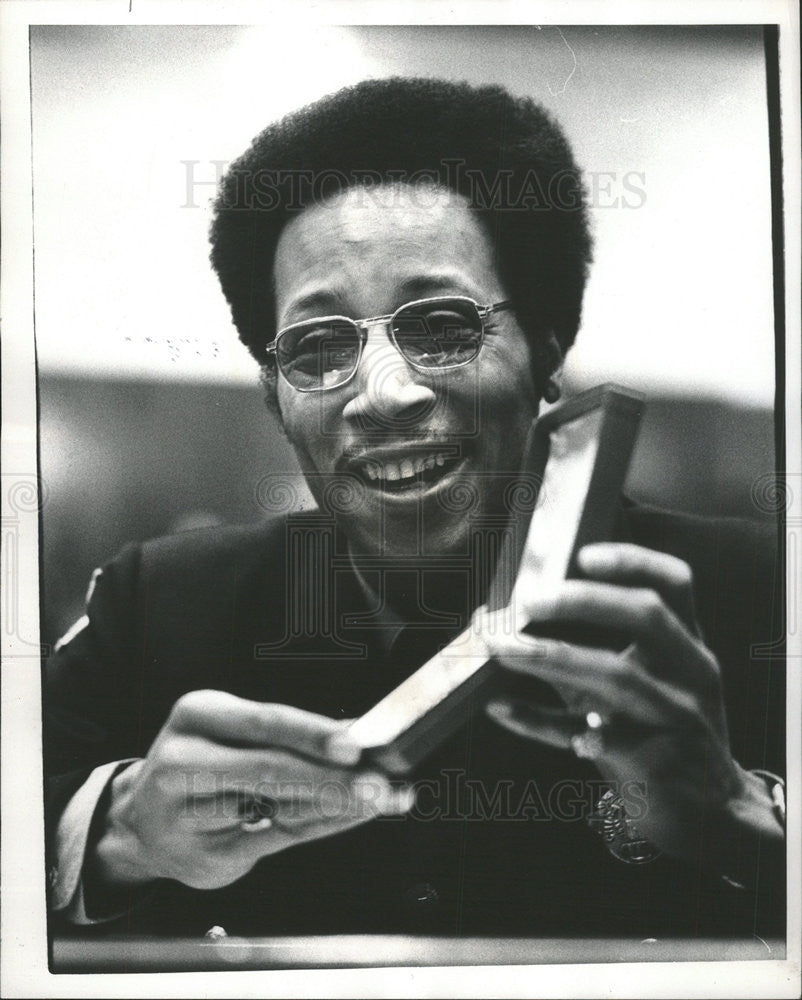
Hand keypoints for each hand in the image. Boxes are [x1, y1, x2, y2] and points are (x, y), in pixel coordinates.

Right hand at [92, 690, 411, 890]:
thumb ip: (294, 736)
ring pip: (275, 805)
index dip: (312, 733)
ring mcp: (187, 811)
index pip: (264, 721)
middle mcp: (184, 757)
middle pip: (269, 766)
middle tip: (377, 783)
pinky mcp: (203, 854)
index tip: (355, 743)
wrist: (142, 823)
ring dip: (335, 803)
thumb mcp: (239, 735)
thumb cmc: (205, 766)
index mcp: (199, 713)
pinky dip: (320, 826)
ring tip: (376, 798)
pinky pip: (275, 839)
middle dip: (331, 776)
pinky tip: (348, 816)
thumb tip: (358, 733)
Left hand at [481, 543, 778, 860]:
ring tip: (500, 647)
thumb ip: (580, 650)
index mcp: (688, 644)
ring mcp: (677, 718)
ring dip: (551, 657)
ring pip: (618, 676)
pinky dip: (538, 720)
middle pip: (649, 617)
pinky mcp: (653, 762)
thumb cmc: (655, 731)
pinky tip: (501, 707)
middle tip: (527, 600)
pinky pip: (587, 735)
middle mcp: (692, 673)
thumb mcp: (638, 683)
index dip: (631, 561)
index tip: (582, 554)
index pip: (675, 583)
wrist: (707, 812)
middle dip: (584, 601)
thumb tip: (495, 621)